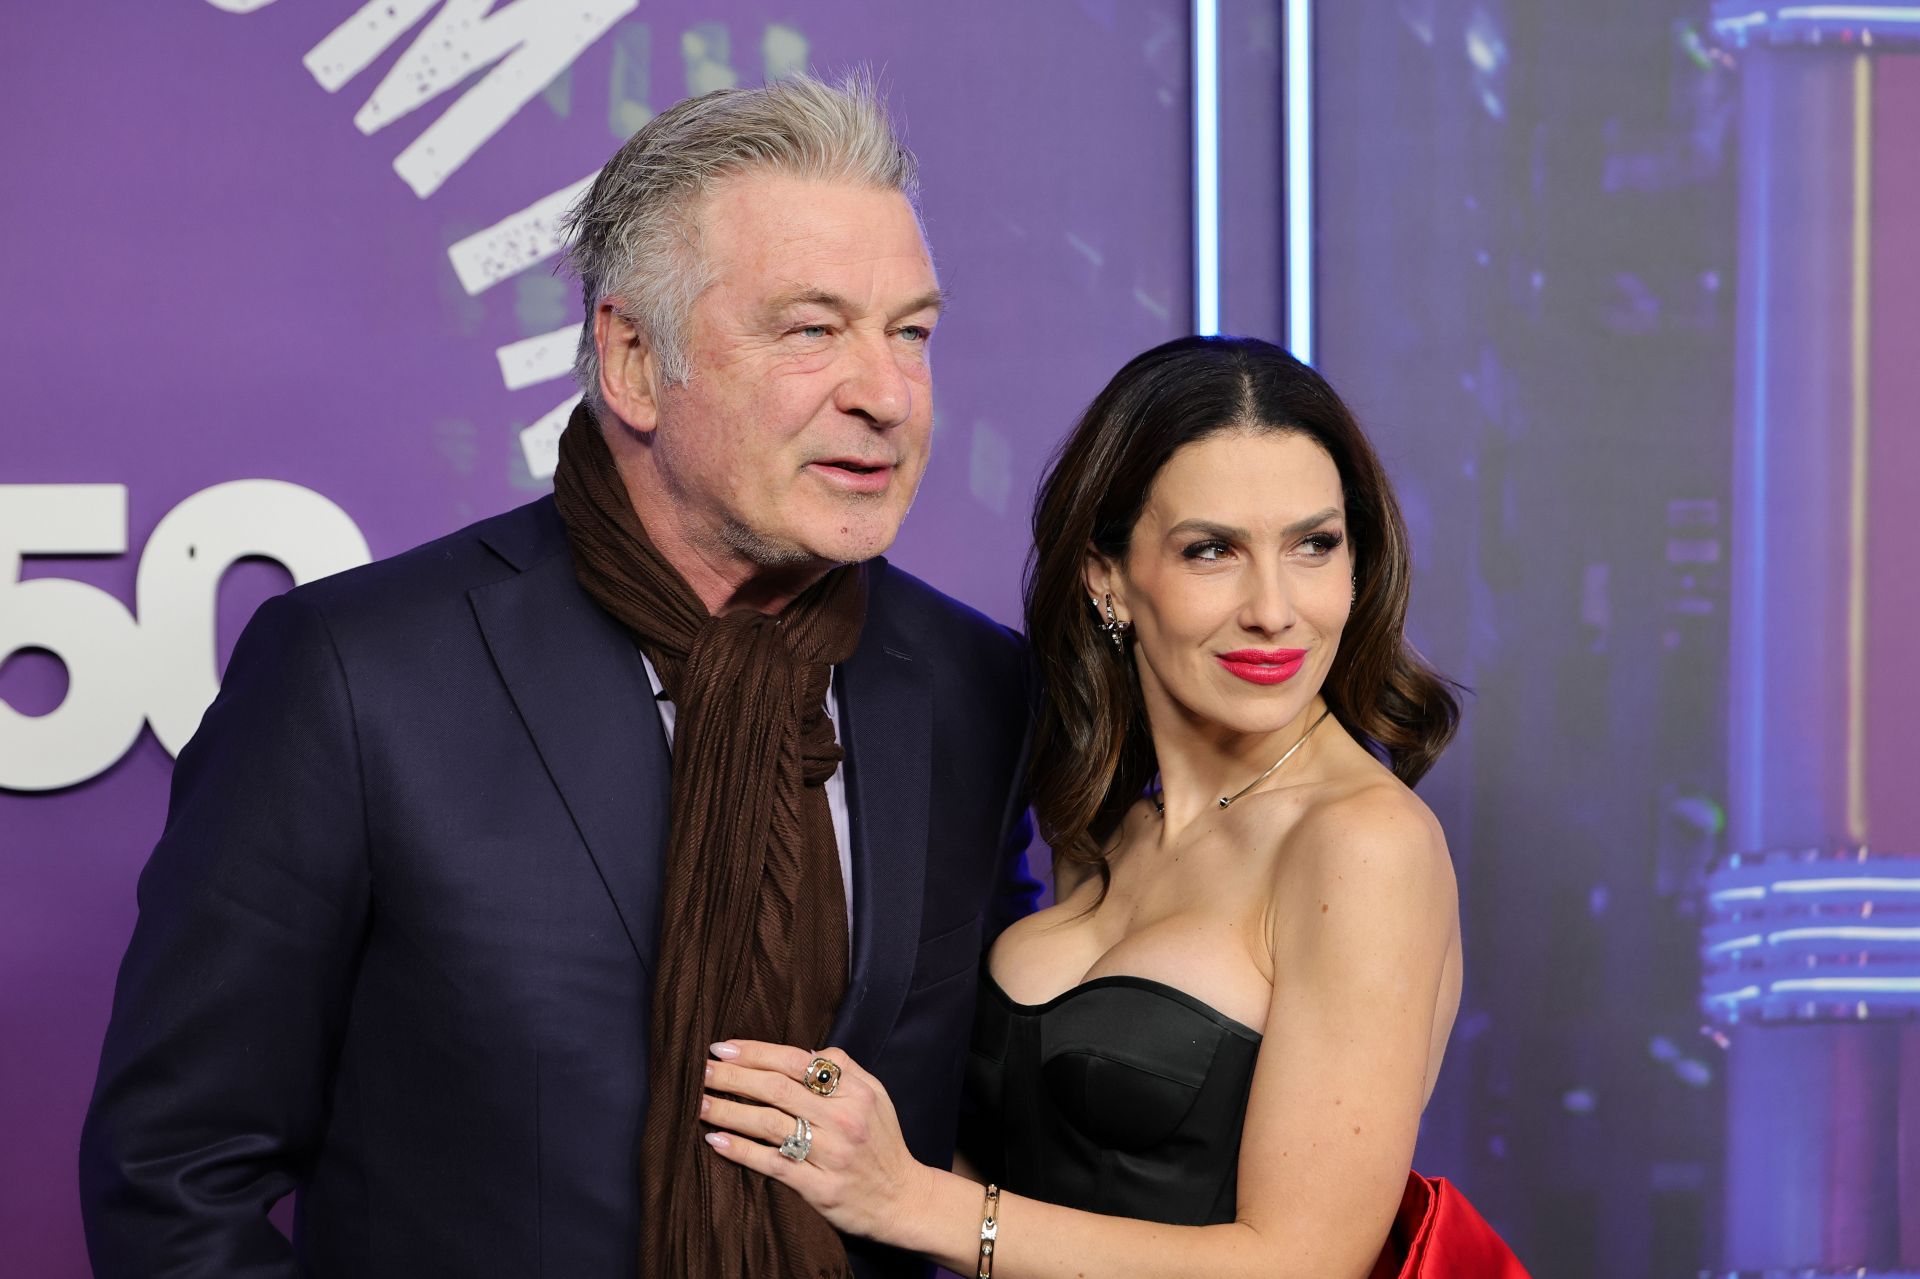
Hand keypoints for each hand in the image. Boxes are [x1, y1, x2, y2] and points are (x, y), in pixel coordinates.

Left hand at [701, 1040, 935, 1244]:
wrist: (903, 1200)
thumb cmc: (883, 1143)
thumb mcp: (876, 1095)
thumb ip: (842, 1068)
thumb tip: (799, 1054)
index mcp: (856, 1091)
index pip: (797, 1062)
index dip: (756, 1052)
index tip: (723, 1047)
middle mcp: (843, 1120)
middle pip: (777, 1090)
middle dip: (733, 1077)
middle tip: (699, 1070)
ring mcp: (831, 1155)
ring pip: (769, 1125)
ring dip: (728, 1111)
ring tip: (698, 1103)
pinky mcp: (819, 1188)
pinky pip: (772, 1164)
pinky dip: (741, 1151)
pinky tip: (716, 1141)